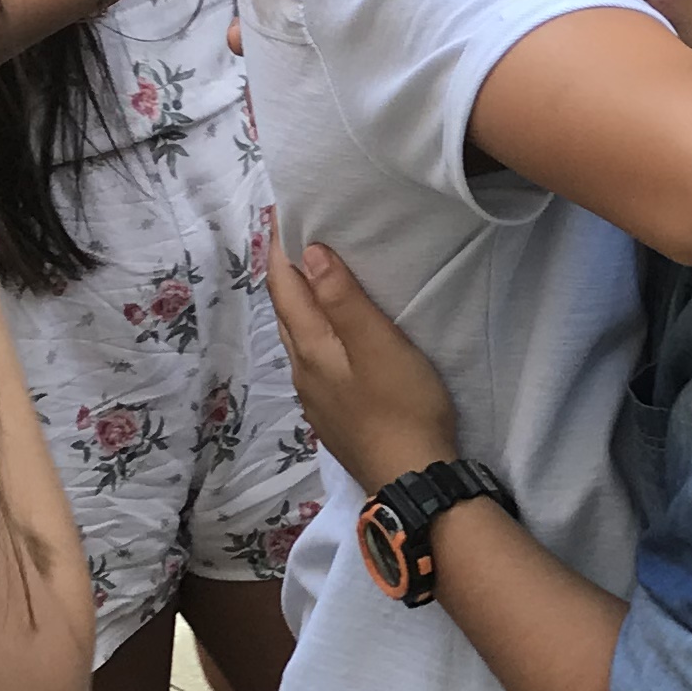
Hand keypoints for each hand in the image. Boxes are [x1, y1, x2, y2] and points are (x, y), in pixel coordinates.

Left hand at [269, 243, 461, 492]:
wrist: (411, 480)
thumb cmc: (402, 406)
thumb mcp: (379, 345)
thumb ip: (344, 299)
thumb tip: (308, 253)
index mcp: (310, 348)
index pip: (284, 286)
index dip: (280, 247)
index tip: (281, 211)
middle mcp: (302, 371)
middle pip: (285, 311)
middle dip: (287, 272)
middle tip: (298, 234)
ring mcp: (315, 397)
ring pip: (298, 339)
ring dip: (300, 304)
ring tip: (314, 277)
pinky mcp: (332, 416)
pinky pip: (313, 362)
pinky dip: (315, 333)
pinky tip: (333, 337)